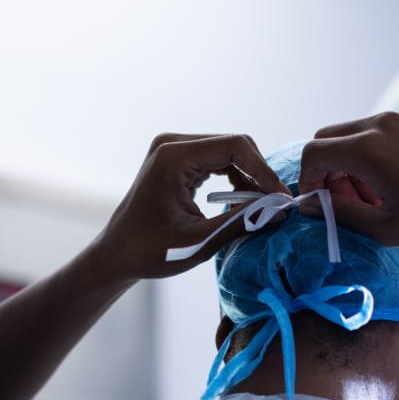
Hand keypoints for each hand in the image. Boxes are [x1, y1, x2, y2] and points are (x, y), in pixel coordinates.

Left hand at [91, 133, 289, 279]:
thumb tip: (280, 211)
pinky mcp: (176, 159)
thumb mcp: (200, 241)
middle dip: (259, 172)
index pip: (234, 146)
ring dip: (249, 175)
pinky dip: (235, 177)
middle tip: (277, 203)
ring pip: (228, 151)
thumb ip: (241, 222)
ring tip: (263, 204)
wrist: (117, 255)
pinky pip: (217, 159)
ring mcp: (173, 149)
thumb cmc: (150, 252)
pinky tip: (244, 200)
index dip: (263, 170)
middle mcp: (172, 144)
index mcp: (173, 158)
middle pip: (233, 144)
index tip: (281, 197)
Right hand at [295, 112, 398, 248]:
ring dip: (348, 166)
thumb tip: (309, 206)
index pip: (313, 154)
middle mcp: (380, 124)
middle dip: (327, 172)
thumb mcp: (384, 227)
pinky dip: (370, 157)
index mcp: (367, 147)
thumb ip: (339, 213)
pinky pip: (378, 134)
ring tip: (370, 201)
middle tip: (344, 204)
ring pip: (353, 136)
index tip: (318, 207)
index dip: (306, 183)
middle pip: (328, 139)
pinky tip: (392, 187)